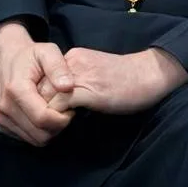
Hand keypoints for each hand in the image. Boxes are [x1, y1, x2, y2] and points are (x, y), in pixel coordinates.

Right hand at [0, 21, 75, 145]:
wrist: (4, 59)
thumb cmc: (29, 55)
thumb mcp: (47, 51)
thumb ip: (58, 67)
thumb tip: (68, 87)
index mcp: (16, 90)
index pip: (43, 118)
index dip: (63, 118)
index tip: (72, 107)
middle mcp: (5, 108)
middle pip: (41, 134)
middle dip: (59, 126)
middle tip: (67, 110)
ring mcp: (2, 119)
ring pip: (36, 140)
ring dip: (51, 131)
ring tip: (57, 111)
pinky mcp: (3, 126)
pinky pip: (28, 138)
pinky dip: (41, 132)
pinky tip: (45, 115)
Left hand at [37, 47, 187, 114]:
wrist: (150, 73)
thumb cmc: (127, 79)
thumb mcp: (95, 75)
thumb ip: (77, 83)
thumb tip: (62, 103)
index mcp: (72, 58)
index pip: (41, 79)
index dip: (39, 99)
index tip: (44, 113)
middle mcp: (71, 63)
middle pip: (38, 87)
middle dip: (37, 108)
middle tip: (43, 125)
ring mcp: (78, 76)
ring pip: (45, 96)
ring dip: (45, 115)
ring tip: (51, 128)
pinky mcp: (87, 90)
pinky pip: (59, 105)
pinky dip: (57, 118)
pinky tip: (65, 124)